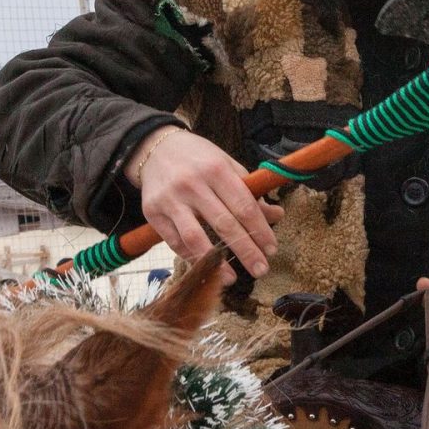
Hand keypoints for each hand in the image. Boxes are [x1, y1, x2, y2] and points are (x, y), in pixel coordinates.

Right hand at [125, 127, 282, 277]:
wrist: (154, 149)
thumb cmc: (198, 159)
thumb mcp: (226, 165)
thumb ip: (249, 191)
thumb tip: (276, 216)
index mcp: (216, 169)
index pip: (243, 206)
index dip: (260, 230)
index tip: (271, 249)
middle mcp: (192, 184)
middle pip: (224, 225)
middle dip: (246, 251)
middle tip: (261, 270)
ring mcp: (170, 200)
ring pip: (195, 238)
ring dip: (215, 263)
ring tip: (232, 279)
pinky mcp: (152, 213)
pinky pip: (174, 242)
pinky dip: (191, 257)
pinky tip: (206, 266)